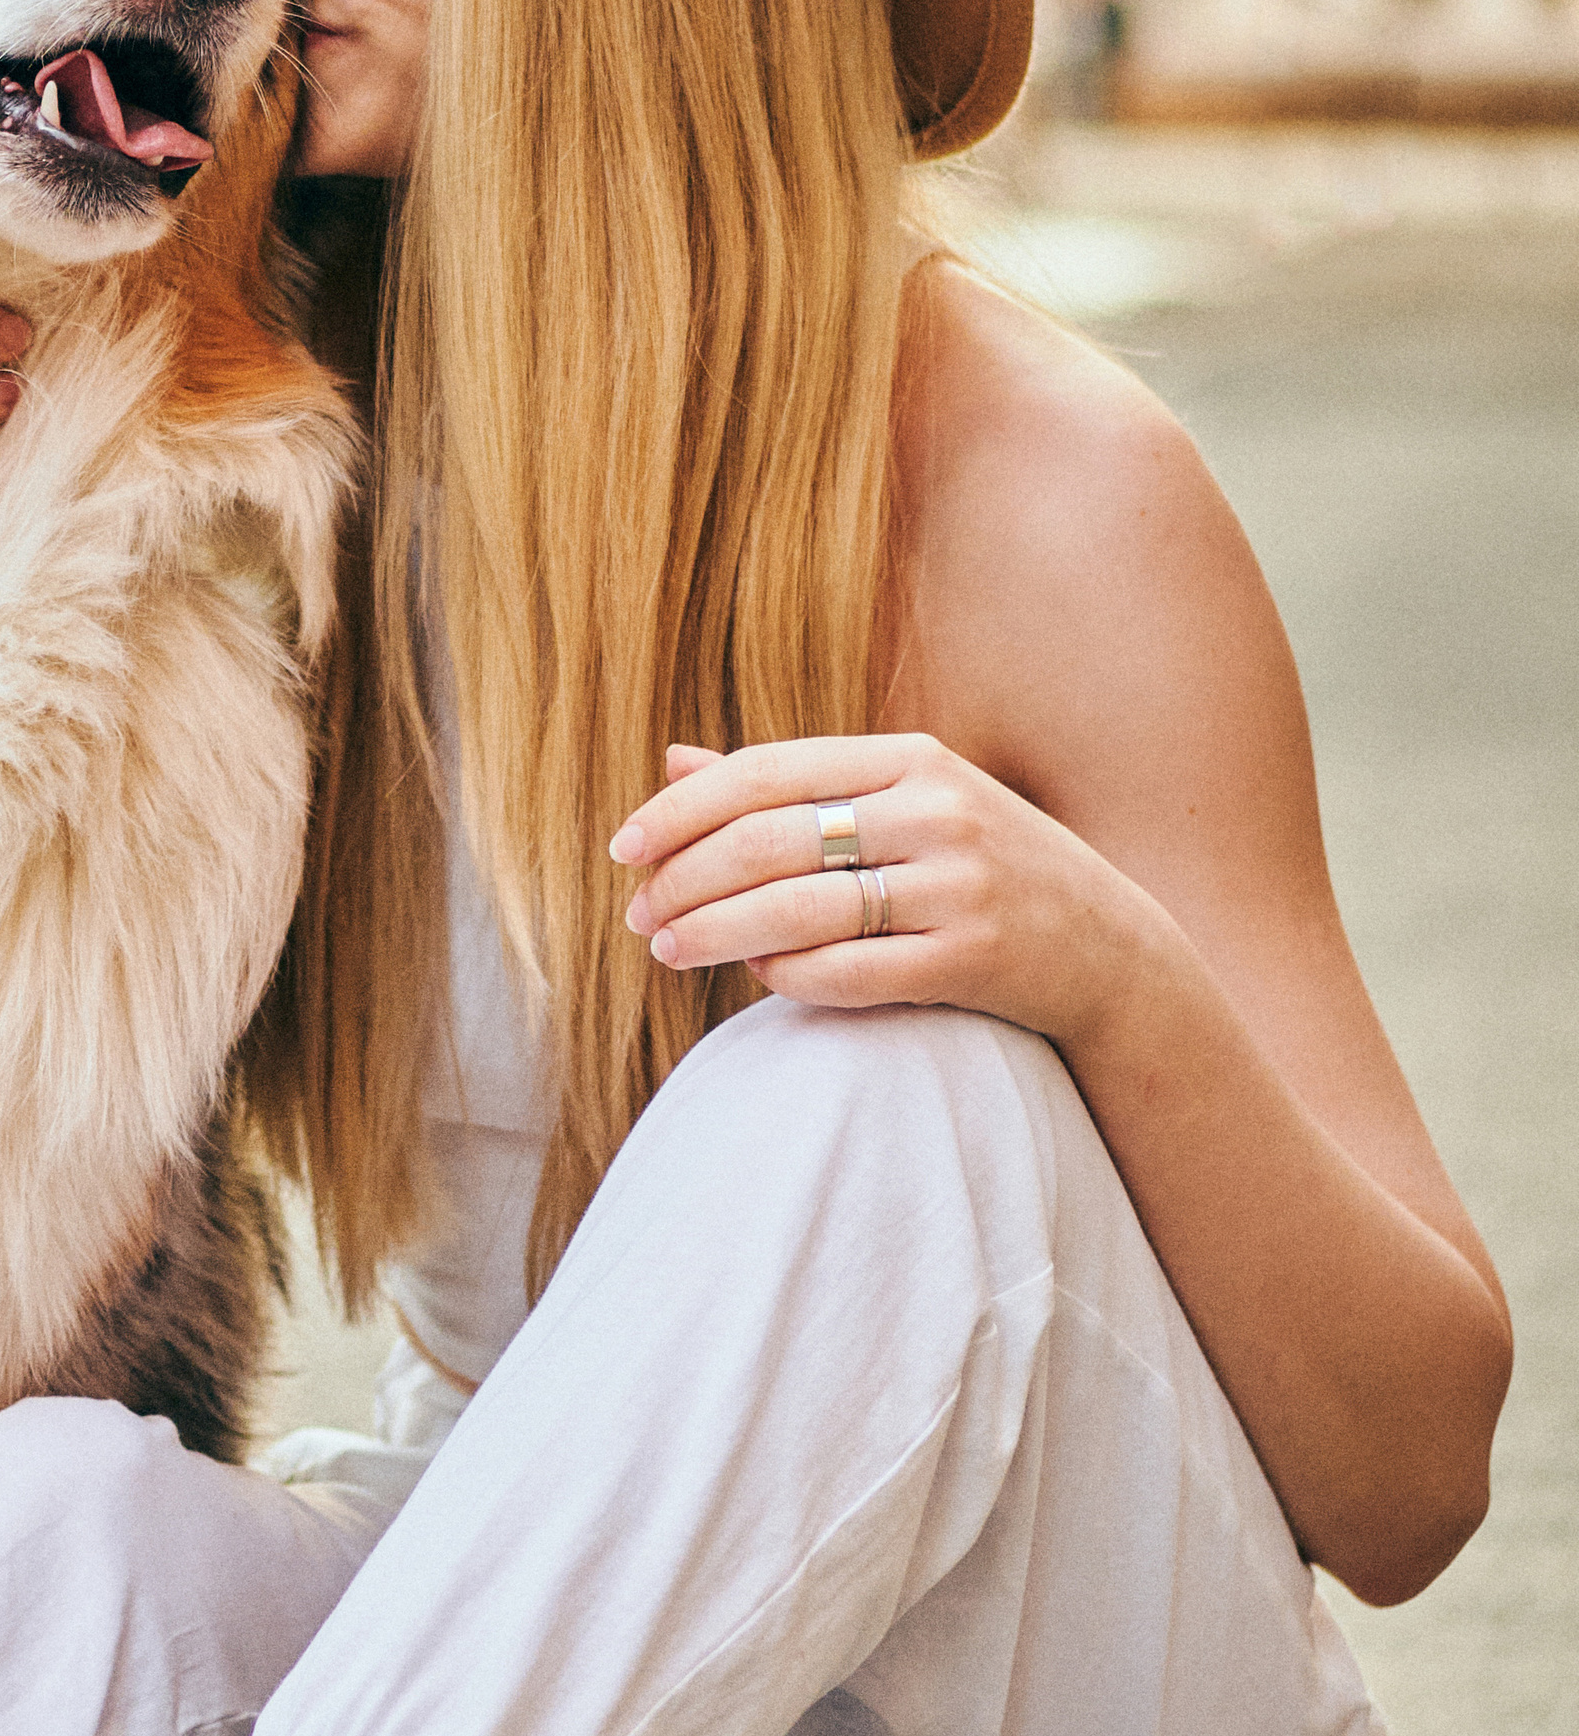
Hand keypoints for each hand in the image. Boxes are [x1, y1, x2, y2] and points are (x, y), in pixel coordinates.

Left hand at [608, 732, 1151, 1048]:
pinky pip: (844, 974)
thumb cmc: (980, 868)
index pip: (764, 772)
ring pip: (795, 910)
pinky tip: (754, 977)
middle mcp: (936, 812)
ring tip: (667, 948)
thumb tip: (677, 761)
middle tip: (637, 914)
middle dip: (683, 879)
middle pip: (767, 841)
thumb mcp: (904, 803)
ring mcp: (957, 887)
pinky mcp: (971, 960)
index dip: (680, 810)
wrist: (1110, 948)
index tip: (624, 847)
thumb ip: (794, 784)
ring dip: (712, 933)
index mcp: (911, 758)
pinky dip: (783, 977)